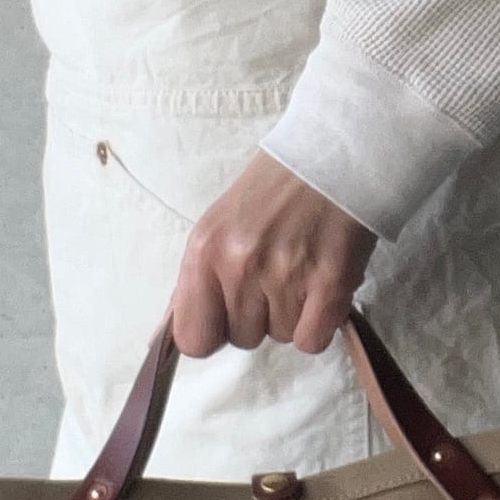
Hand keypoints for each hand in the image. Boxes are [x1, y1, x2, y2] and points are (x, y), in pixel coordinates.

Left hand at [168, 151, 376, 358]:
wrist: (330, 158)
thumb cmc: (269, 195)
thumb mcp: (215, 227)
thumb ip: (194, 283)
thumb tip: (168, 337)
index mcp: (204, 251)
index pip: (193, 338)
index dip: (213, 332)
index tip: (227, 317)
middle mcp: (239, 265)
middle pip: (242, 339)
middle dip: (258, 317)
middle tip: (274, 276)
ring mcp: (285, 275)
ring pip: (280, 337)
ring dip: (291, 315)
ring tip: (300, 271)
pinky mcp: (330, 283)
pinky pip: (311, 340)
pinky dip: (318, 324)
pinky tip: (320, 290)